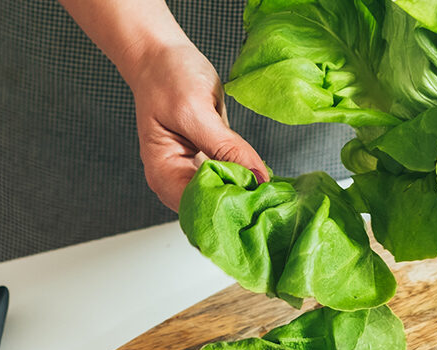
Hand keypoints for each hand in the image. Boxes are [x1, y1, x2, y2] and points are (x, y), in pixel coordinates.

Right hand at [125, 42, 268, 210]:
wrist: (161, 54)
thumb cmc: (166, 78)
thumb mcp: (195, 111)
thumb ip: (227, 148)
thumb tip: (259, 177)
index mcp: (163, 175)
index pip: (200, 207)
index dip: (230, 207)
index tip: (260, 198)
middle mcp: (177, 180)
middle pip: (213, 207)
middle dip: (242, 204)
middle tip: (275, 198)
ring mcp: (194, 171)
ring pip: (226, 195)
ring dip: (248, 192)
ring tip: (275, 192)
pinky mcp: (210, 159)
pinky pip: (232, 176)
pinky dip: (248, 177)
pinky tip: (265, 176)